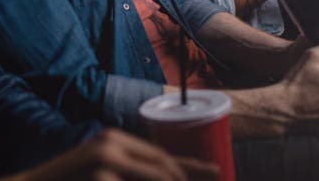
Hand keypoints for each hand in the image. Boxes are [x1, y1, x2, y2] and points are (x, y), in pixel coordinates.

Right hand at [7, 128, 218, 180]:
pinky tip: (150, 180)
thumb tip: (169, 175)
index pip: (163, 155)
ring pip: (156, 177)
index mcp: (115, 141)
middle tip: (210, 179)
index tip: (218, 172)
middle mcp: (112, 145)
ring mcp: (104, 161)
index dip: (193, 167)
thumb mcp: (102, 172)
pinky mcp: (100, 175)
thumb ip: (128, 171)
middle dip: (185, 180)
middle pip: (165, 170)